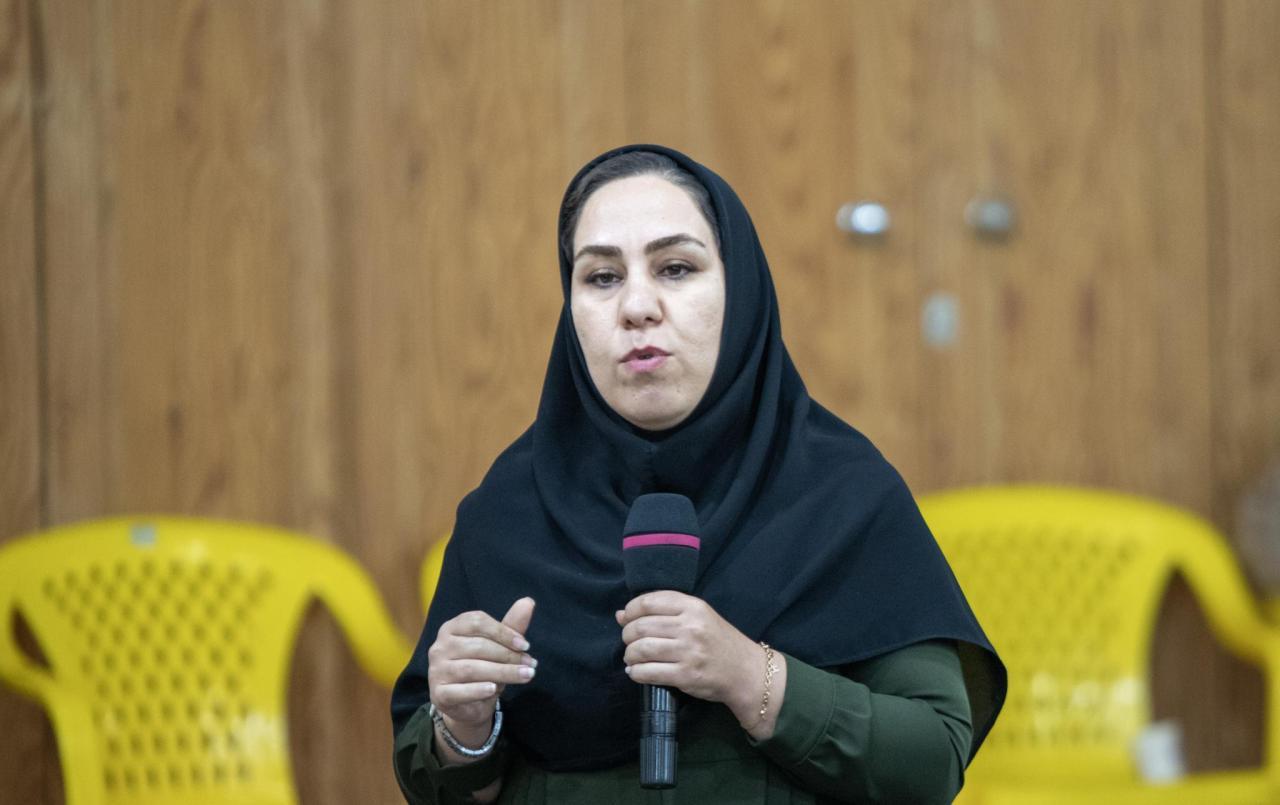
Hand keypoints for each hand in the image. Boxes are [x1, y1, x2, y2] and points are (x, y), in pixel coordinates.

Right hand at [427, 597, 536, 746]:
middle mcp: (439, 646)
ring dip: (503, 672)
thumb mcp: (499, 646)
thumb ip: (511, 625)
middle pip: (478, 646)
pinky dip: (478, 690)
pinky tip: (494, 689)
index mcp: (452, 628)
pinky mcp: (438, 694)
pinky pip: (459, 691)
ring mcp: (436, 670)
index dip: (504, 632)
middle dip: (508, 655)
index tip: (525, 645)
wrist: (468, 705)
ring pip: (472, 669)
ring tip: (526, 676)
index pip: (477, 622)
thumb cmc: (484, 668)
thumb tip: (528, 601)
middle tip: (530, 664)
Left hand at [616, 591, 769, 726]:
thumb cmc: (720, 641)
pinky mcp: (686, 676)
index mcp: (693, 606)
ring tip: (632, 658)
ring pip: (641, 649)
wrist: (746, 671)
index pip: (649, 602)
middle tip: (629, 642)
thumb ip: (665, 612)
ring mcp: (688, 652)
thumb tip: (621, 614)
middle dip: (627, 635)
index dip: (630, 610)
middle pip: (641, 626)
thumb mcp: (699, 616)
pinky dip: (635, 673)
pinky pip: (648, 672)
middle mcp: (690, 627)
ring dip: (629, 655)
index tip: (626, 619)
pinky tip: (636, 672)